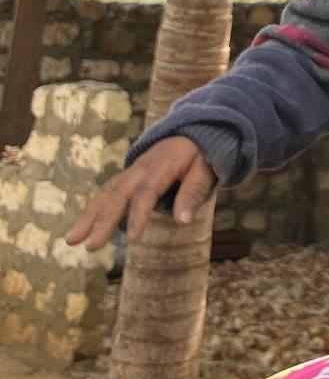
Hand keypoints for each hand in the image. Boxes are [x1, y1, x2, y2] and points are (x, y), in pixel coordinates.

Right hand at [65, 135, 216, 250]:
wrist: (191, 132)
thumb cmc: (201, 156)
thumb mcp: (205, 171)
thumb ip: (193, 194)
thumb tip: (183, 222)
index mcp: (162, 165)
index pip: (147, 191)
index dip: (138, 214)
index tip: (131, 238)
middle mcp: (141, 167)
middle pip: (119, 194)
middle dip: (103, 220)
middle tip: (90, 246)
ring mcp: (130, 171)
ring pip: (106, 192)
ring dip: (88, 216)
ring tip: (72, 241)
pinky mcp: (126, 177)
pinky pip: (106, 192)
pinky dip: (92, 210)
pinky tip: (81, 230)